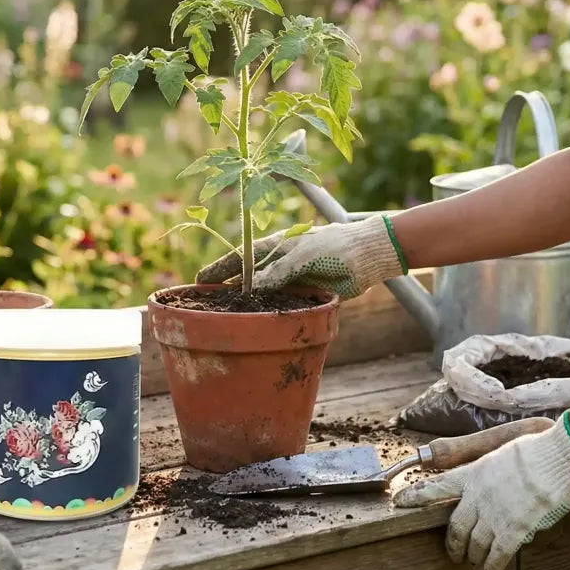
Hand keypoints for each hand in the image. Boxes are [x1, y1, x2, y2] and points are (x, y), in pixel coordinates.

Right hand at [194, 214, 404, 298]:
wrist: (370, 255)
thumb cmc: (336, 247)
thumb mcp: (304, 256)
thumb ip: (279, 272)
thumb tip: (251, 288)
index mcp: (275, 246)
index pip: (240, 257)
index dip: (219, 269)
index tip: (199, 280)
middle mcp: (279, 263)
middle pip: (246, 277)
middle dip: (225, 288)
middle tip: (204, 303)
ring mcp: (291, 280)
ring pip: (262, 294)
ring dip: (246, 304)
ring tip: (224, 316)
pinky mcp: (306, 294)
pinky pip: (281, 305)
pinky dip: (268, 313)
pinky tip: (257, 322)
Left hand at [393, 414, 569, 569]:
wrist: (557, 456)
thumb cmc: (532, 450)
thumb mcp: (497, 452)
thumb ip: (485, 471)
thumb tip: (484, 487)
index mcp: (471, 473)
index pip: (434, 486)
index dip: (415, 497)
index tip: (399, 502)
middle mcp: (477, 495)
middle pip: (455, 526)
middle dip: (452, 543)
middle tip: (453, 553)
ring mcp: (494, 513)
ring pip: (474, 543)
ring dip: (472, 555)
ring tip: (474, 562)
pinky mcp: (515, 528)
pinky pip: (497, 554)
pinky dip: (492, 565)